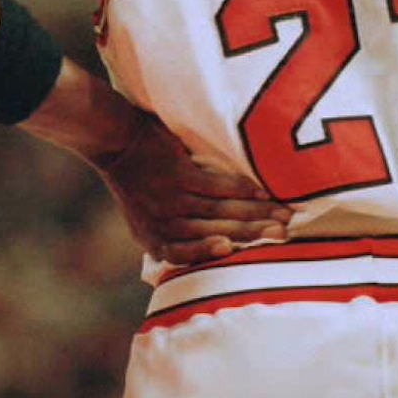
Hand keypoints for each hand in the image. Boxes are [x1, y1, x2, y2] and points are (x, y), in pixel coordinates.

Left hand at [95, 113, 290, 264]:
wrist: (114, 141)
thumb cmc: (134, 179)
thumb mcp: (142, 216)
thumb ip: (170, 233)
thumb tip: (207, 245)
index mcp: (152, 238)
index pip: (185, 257)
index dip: (214, 254)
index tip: (238, 255)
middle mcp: (162, 224)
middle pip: (216, 233)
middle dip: (253, 234)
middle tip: (284, 234)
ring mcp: (171, 200)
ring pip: (221, 212)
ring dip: (256, 214)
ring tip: (282, 215)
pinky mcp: (179, 175)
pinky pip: (218, 188)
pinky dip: (242, 191)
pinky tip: (263, 193)